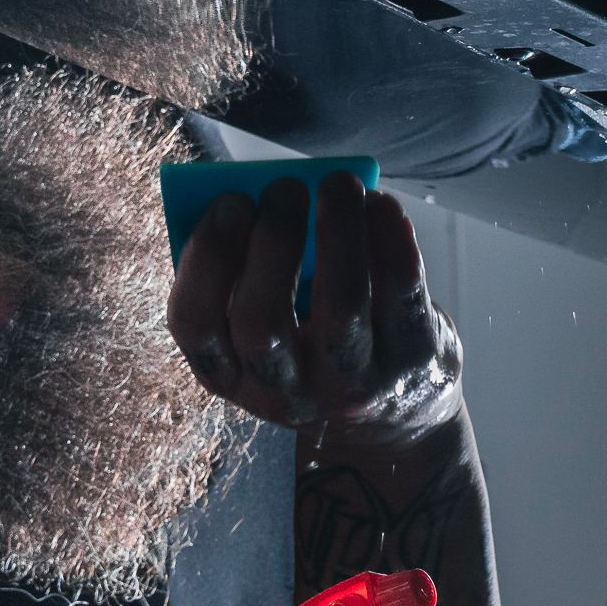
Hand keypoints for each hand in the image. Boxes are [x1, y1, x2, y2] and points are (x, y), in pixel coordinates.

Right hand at [166, 171, 462, 443]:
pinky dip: (391, 242)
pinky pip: (401, 296)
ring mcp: (350, 385)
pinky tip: (381, 205)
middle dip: (271, 242)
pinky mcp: (410, 366)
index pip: (196, 327)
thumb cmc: (315, 351)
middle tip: (284, 188)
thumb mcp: (267, 338)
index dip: (206, 260)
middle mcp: (285, 392)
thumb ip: (252, 278)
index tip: (229, 202)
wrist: (392, 421)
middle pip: (262, 322)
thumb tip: (266, 195)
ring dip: (338, 232)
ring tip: (338, 183)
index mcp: (232, 376)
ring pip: (342, 307)